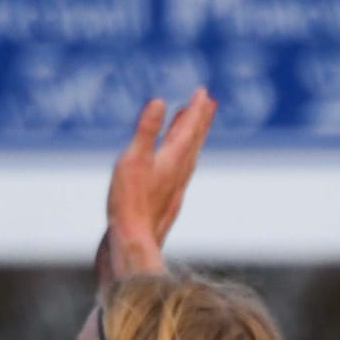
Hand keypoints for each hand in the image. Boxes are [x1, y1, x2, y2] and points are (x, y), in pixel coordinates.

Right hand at [101, 90, 216, 281]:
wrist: (131, 247)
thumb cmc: (129, 205)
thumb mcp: (133, 160)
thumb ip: (147, 131)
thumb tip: (159, 101)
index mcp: (173, 161)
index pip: (189, 129)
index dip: (196, 109)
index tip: (204, 93)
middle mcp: (178, 176)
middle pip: (194, 143)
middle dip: (200, 122)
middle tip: (209, 104)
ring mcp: (172, 192)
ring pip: (187, 160)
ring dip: (190, 141)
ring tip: (190, 127)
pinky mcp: (163, 206)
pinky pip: (177, 176)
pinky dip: (178, 162)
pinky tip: (172, 167)